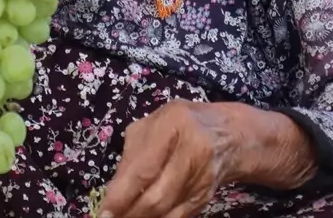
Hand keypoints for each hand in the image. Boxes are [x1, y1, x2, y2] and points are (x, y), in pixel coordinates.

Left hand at [97, 101, 239, 217]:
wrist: (228, 135)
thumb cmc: (181, 124)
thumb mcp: (153, 124)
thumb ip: (132, 152)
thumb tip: (113, 191)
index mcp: (173, 125)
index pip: (144, 169)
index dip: (121, 195)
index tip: (104, 212)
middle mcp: (192, 151)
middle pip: (157, 196)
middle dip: (129, 213)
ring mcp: (203, 177)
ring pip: (167, 210)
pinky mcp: (206, 196)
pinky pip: (179, 217)